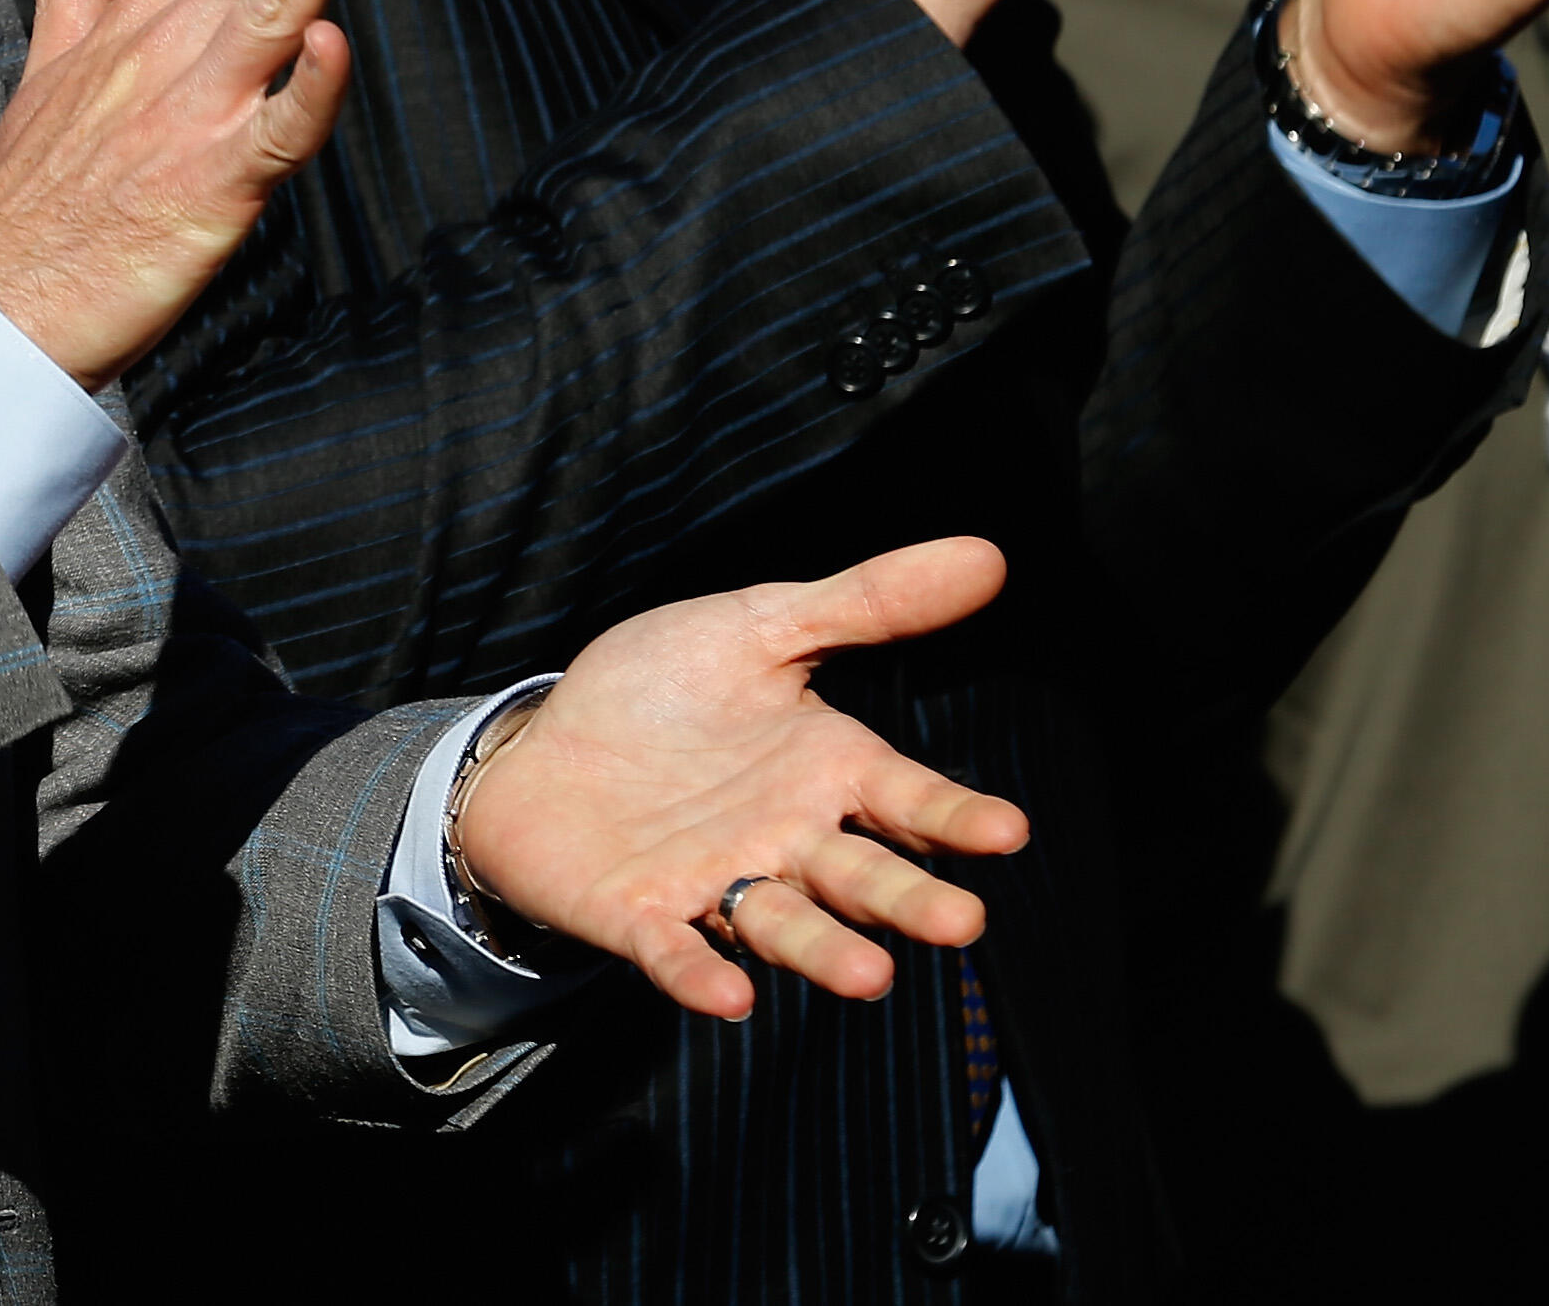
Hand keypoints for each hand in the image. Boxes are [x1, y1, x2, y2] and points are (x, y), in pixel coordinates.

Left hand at [453, 538, 1027, 1023]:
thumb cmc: (664, 691)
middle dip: (909, 901)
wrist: (540, 744)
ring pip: (781, 925)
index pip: (908, 800)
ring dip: (823, 952)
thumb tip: (989, 553)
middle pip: (859, 878)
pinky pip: (674, 950)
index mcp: (826, 773)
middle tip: (963, 925)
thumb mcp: (763, 627)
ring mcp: (712, 883)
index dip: (956, 817)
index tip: (1008, 831)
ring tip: (871, 978)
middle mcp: (785, 841)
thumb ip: (868, 603)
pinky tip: (728, 996)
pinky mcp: (639, 915)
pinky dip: (698, 973)